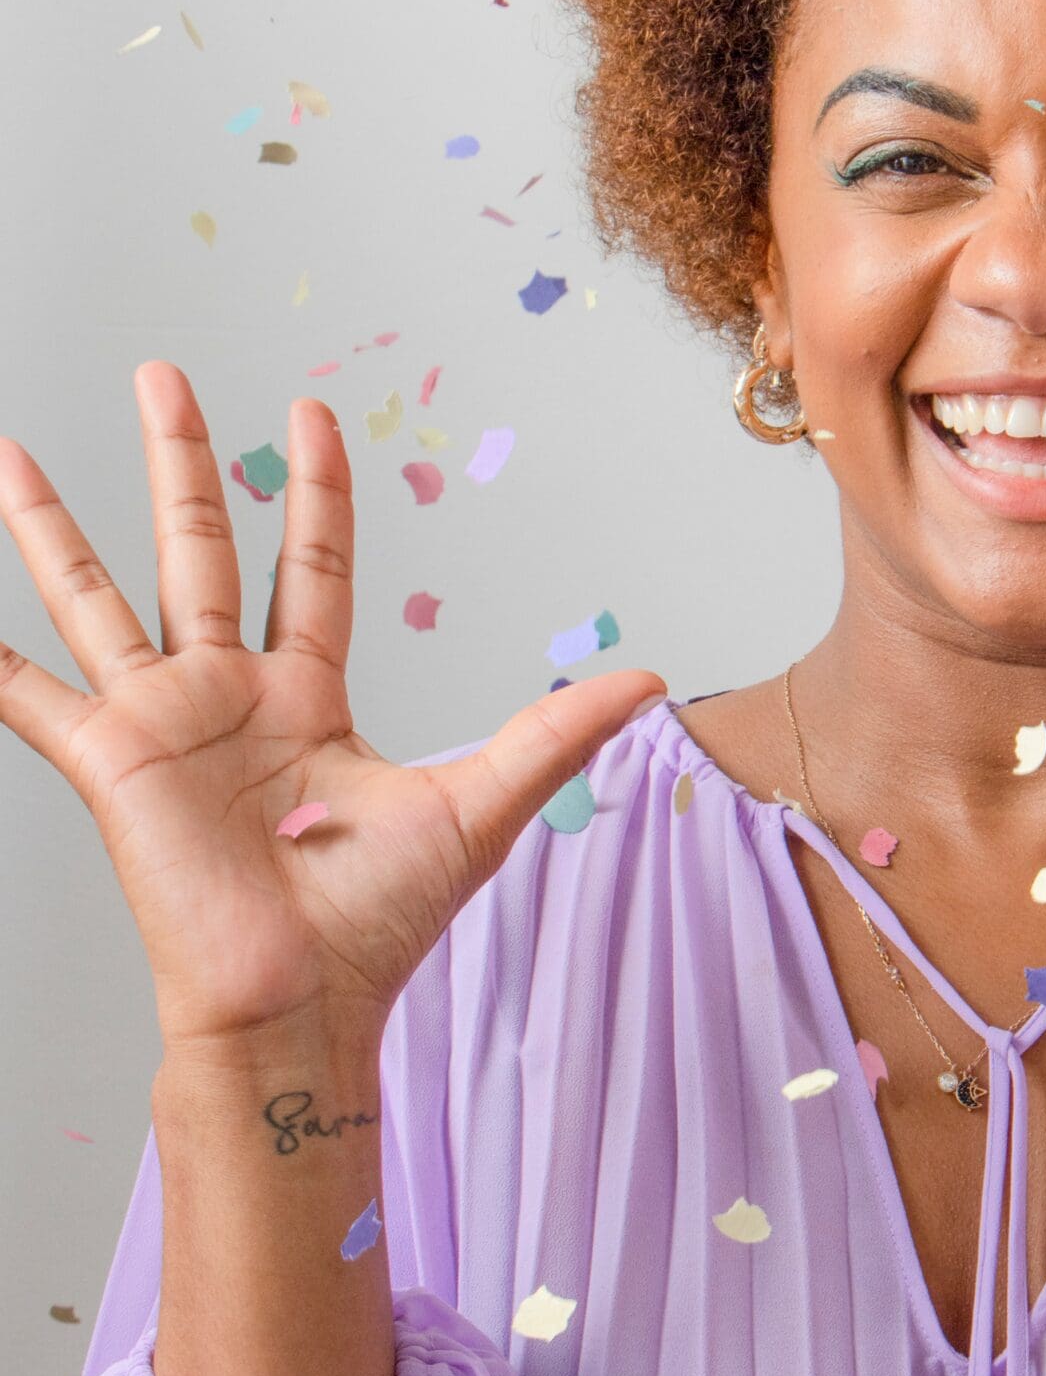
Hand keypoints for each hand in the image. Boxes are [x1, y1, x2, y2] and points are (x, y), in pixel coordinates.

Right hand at [0, 362, 667, 1055]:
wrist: (301, 1002)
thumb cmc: (379, 924)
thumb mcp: (480, 806)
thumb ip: (554, 734)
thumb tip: (652, 681)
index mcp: (308, 699)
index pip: (311, 565)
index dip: (312, 490)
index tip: (306, 413)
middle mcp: (229, 696)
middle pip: (198, 548)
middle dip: (180, 460)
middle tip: (160, 373)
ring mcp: (163, 725)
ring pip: (98, 596)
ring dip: (51, 527)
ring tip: (9, 452)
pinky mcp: (111, 764)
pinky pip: (28, 697)